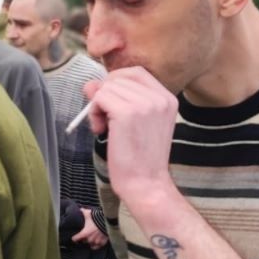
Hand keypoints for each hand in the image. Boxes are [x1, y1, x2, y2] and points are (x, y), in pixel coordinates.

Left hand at [71, 208, 108, 249]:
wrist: (108, 221)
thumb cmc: (97, 218)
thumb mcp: (88, 214)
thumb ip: (83, 212)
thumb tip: (80, 209)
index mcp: (84, 233)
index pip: (75, 239)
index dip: (74, 238)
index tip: (74, 237)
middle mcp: (89, 239)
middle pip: (84, 241)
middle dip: (84, 238)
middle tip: (86, 234)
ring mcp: (96, 241)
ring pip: (90, 244)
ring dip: (90, 241)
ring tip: (91, 237)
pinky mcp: (102, 242)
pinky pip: (97, 247)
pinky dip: (96, 245)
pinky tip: (95, 242)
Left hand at [83, 68, 178, 207]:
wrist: (146, 185)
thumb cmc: (139, 158)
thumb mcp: (135, 122)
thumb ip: (117, 98)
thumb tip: (91, 83)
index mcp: (168, 98)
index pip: (136, 73)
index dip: (116, 84)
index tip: (111, 105)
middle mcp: (160, 97)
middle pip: (118, 77)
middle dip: (105, 95)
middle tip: (106, 120)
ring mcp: (145, 104)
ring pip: (106, 87)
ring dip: (97, 106)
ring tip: (105, 128)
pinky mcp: (127, 113)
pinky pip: (100, 98)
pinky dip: (94, 113)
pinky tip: (101, 130)